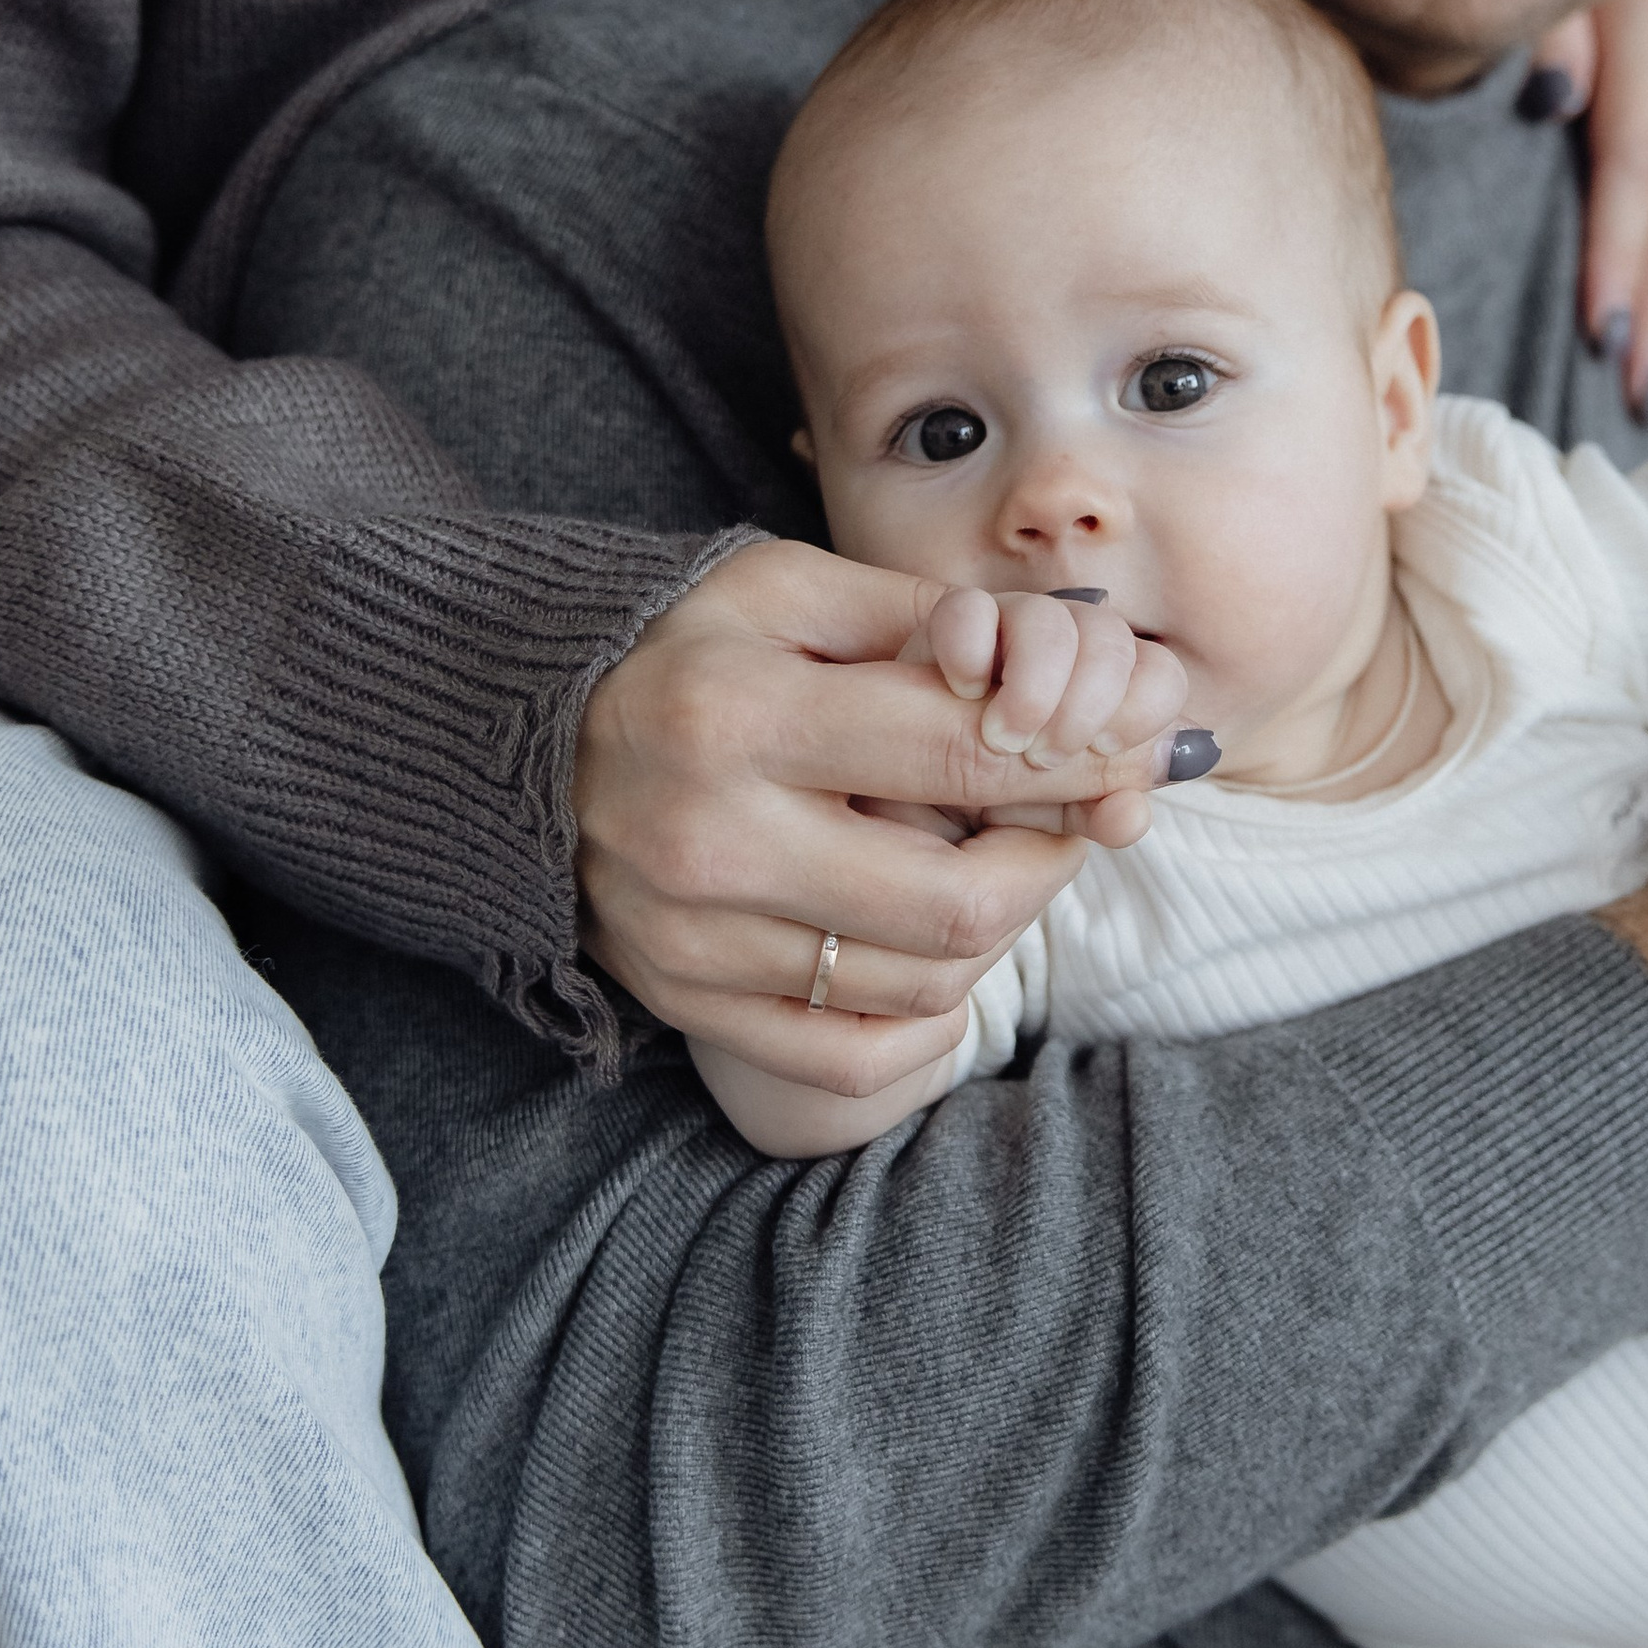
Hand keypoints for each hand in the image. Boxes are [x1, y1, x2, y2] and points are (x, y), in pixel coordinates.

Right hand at [574, 543, 1198, 1097]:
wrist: (513, 741)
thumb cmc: (680, 648)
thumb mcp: (787, 590)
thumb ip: (925, 620)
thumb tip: (1075, 654)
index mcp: (737, 711)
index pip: (963, 751)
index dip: (1079, 753)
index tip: (1134, 748)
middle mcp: (707, 839)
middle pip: (957, 902)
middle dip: (1049, 861)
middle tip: (1068, 820)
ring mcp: (690, 940)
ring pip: (921, 984)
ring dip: (996, 931)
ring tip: (994, 865)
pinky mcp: (684, 1004)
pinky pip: (854, 1058)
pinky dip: (926, 1016)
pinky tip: (936, 953)